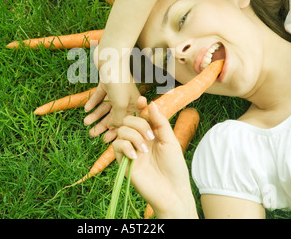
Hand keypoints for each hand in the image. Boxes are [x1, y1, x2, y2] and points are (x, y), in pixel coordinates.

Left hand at [83, 81, 140, 142]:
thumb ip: (118, 118)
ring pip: (106, 106)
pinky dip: (93, 102)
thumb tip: (114, 129)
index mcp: (134, 103)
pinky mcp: (107, 82)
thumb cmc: (118, 81)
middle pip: (114, 115)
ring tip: (85, 122)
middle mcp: (126, 97)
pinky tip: (86, 109)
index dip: (116, 132)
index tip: (105, 141)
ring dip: (96, 115)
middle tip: (91, 134)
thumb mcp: (120, 104)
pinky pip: (100, 95)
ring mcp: (116, 90)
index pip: (126, 122)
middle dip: (103, 125)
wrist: (111, 57)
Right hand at [113, 97, 197, 217]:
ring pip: (121, 130)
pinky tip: (136, 156)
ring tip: (145, 150)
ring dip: (134, 136)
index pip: (140, 115)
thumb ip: (160, 121)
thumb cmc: (174, 166)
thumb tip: (150, 103)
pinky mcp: (122, 161)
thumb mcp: (170, 140)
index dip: (139, 106)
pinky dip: (126, 146)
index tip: (141, 100)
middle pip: (128, 120)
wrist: (171, 190)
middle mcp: (138, 139)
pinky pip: (116, 144)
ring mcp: (130, 149)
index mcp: (150, 133)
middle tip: (151, 137)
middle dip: (139, 124)